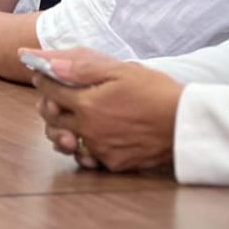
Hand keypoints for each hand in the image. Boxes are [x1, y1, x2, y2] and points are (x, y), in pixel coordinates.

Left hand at [29, 47, 183, 171]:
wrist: (185, 122)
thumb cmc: (156, 91)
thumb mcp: (121, 70)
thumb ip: (82, 68)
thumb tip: (50, 64)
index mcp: (87, 104)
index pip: (50, 91)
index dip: (43, 80)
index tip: (42, 74)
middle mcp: (88, 130)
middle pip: (52, 119)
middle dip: (48, 105)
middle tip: (54, 96)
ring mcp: (99, 149)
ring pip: (66, 141)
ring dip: (62, 129)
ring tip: (70, 118)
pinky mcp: (113, 164)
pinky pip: (87, 157)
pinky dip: (84, 147)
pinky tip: (91, 136)